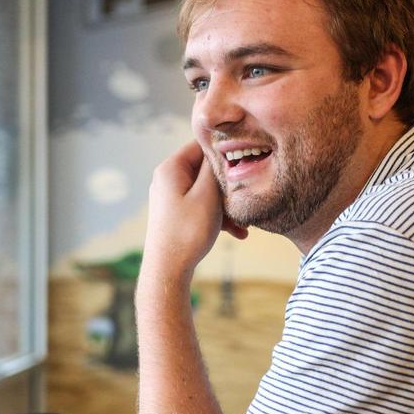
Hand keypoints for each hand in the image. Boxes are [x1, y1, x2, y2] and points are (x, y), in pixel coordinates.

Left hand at [142, 141, 246, 280]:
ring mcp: (171, 196)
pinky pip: (201, 206)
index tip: (243, 161)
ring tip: (243, 223)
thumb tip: (220, 148)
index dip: (223, 151)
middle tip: (245, 198)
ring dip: (226, 205)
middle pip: (205, 170)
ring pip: (206, 191)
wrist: (167, 270)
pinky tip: (237, 233)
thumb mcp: (207, 195)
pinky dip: (217, 216)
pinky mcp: (176, 213)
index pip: (201, 144)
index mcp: (171, 168)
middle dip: (227, 185)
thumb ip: (214, 168)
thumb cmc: (187, 232)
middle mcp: (168, 179)